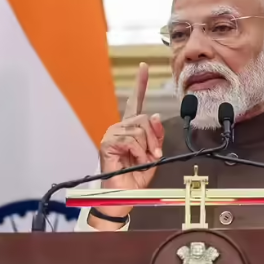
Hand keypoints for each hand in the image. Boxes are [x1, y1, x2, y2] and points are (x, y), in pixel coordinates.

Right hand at [91, 63, 163, 227]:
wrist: (125, 195)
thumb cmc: (136, 177)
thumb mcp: (153, 154)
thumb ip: (156, 135)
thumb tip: (155, 116)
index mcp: (131, 129)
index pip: (135, 102)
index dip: (140, 83)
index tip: (143, 67)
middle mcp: (120, 128)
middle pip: (143, 118)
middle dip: (153, 138)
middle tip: (152, 155)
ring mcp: (112, 134)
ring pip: (139, 129)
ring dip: (146, 148)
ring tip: (141, 160)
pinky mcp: (107, 143)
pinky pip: (131, 139)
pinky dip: (138, 152)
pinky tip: (134, 160)